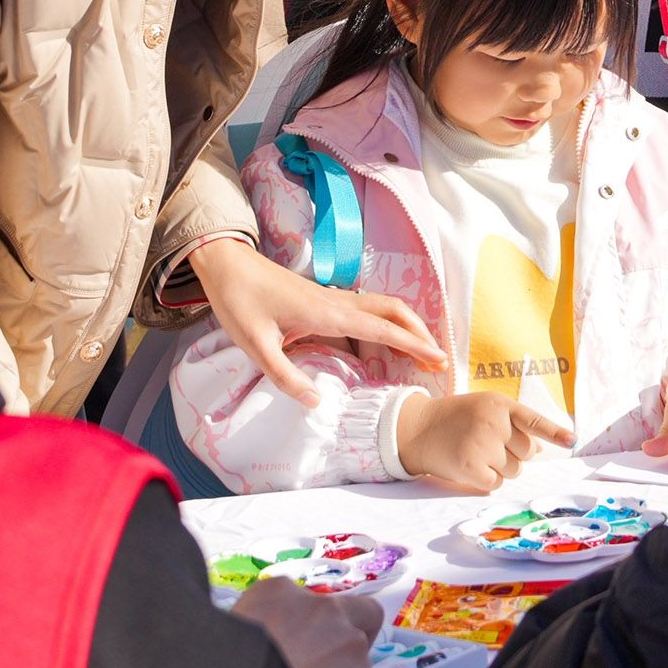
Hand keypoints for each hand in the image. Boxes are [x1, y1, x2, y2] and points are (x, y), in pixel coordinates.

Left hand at [194, 238, 446, 409]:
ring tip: (423, 351)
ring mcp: (334, 297)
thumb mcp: (255, 345)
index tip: (437, 358)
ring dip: (409, 326)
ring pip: (385, 306)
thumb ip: (285, 376)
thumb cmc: (240, 302)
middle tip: (439, 359)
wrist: (228, 265)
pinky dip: (390, 322)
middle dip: (421, 333)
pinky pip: (369, 308)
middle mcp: (338, 301)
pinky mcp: (326, 298)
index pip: (382, 328)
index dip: (413, 344)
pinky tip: (389, 339)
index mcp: (327, 313)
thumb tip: (316, 402)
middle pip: (394, 310)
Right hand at [232, 577, 385, 667]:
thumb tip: (265, 645)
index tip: (298, 644)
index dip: (307, 624)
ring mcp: (348, 641)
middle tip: (327, 667)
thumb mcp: (227, 641)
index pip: (308, 598)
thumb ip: (256, 631)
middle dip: (351, 634)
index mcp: (278, 594)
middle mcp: (321, 608)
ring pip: (359, 656)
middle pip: (359, 611)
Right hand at [397, 393, 572, 492]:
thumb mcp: (485, 409)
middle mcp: (493, 423)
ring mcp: (482, 445)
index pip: (534, 421)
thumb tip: (540, 447)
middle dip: (514, 454)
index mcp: (500, 405)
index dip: (555, 433)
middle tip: (488, 445)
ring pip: (513, 470)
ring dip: (500, 468)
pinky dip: (486, 480)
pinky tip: (470, 467)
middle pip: (527, 453)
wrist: (417, 429)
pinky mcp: (471, 467)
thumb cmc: (455, 419)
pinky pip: (496, 483)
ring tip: (476, 453)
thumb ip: (512, 423)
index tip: (572, 441)